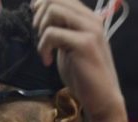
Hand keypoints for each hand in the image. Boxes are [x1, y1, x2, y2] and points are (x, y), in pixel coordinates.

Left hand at [32, 0, 124, 121]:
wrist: (101, 96)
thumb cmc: (82, 73)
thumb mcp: (68, 46)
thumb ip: (59, 29)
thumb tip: (39, 10)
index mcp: (88, 17)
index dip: (42, 4)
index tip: (36, 22)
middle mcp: (91, 19)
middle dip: (39, 16)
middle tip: (39, 36)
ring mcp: (90, 30)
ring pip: (54, 11)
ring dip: (41, 30)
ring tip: (45, 49)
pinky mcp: (84, 44)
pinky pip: (53, 34)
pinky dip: (43, 47)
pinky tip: (47, 61)